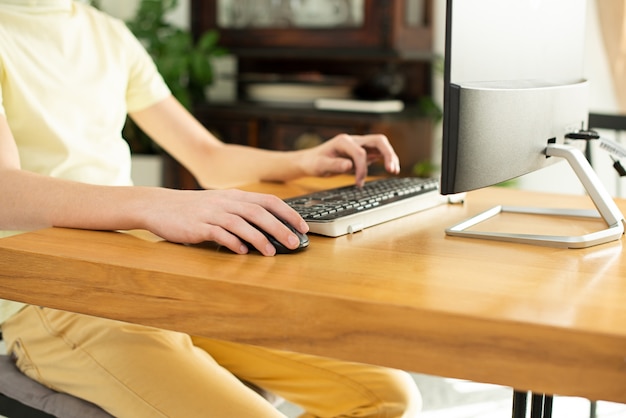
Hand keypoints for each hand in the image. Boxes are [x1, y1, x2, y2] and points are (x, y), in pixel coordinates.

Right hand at [144, 188, 307, 255]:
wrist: (159, 206)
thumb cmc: (193, 209)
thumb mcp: (221, 204)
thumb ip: (242, 212)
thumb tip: (270, 227)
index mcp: (235, 196)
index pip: (269, 200)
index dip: (288, 213)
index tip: (303, 227)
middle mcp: (226, 202)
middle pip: (259, 212)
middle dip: (280, 228)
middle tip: (294, 243)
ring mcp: (211, 213)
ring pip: (241, 223)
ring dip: (259, 238)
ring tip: (272, 252)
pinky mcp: (197, 226)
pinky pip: (218, 233)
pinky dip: (232, 242)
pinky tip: (242, 252)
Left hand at [297, 133, 400, 185]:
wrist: (310, 160)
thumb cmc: (314, 162)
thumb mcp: (319, 166)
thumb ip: (334, 165)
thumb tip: (349, 165)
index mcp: (343, 141)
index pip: (360, 153)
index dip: (362, 169)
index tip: (358, 183)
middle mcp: (354, 140)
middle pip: (378, 141)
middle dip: (388, 154)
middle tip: (393, 170)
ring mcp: (359, 145)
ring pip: (381, 145)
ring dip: (390, 156)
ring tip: (395, 170)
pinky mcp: (362, 152)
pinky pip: (377, 152)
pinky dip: (385, 159)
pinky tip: (389, 168)